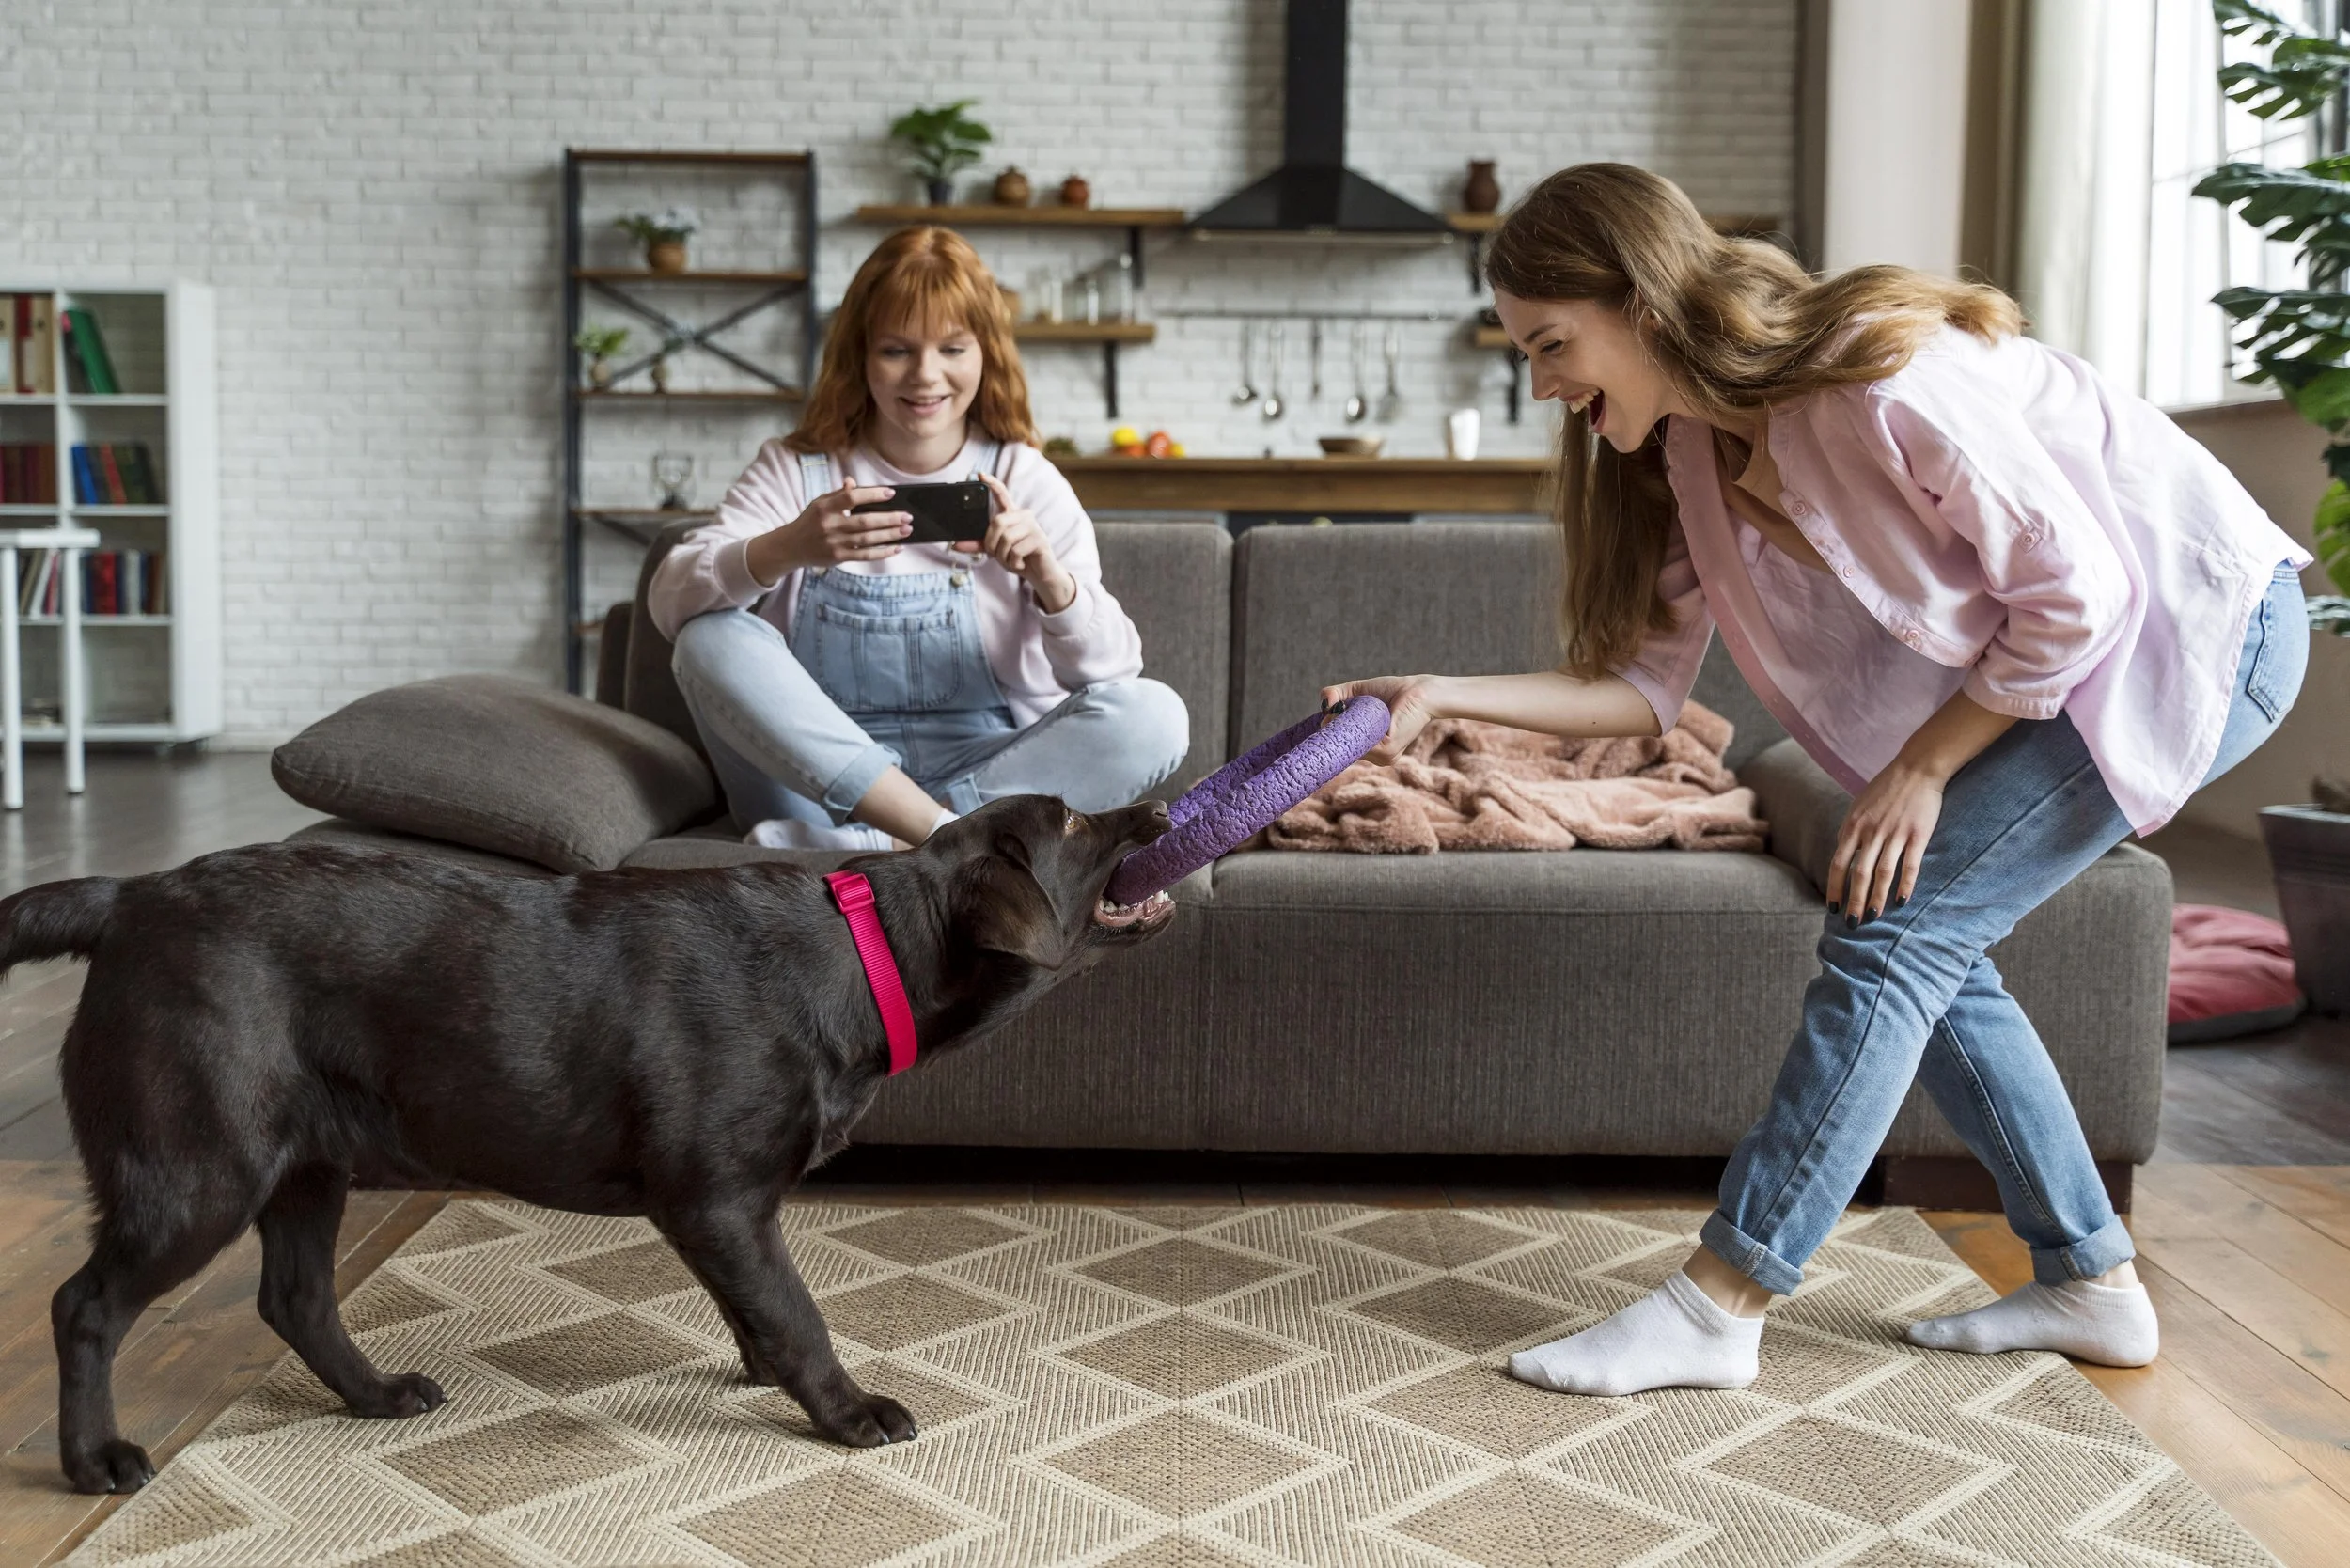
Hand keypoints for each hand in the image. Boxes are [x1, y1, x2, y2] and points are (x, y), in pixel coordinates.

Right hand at [747, 483, 908, 582]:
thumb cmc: (811, 521)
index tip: (891, 493)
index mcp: (824, 507)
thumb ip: (839, 494)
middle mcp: (829, 525)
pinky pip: (865, 555)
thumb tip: (853, 482)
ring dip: (890, 535)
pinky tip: (896, 548)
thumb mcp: (820, 503)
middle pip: (864, 521)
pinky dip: (883, 552)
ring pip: (867, 539)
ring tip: (906, 530)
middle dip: (889, 519)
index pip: (851, 497)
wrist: (791, 546)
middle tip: (907, 516)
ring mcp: (834, 543)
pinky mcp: (838, 558)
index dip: (872, 494)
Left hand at [956, 472, 1075, 611]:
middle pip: (997, 521)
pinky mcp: (1040, 540)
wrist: (1039, 574)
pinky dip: (1014, 562)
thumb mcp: (995, 550)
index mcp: (1012, 515)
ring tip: (1012, 560)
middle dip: (992, 543)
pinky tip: (1021, 563)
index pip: (1002, 494)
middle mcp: (1024, 516)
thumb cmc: (1018, 558)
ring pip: (1006, 538)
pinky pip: (1016, 551)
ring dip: (1004, 556)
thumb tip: (955, 545)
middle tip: (998, 555)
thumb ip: (978, 545)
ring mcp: (1034, 526)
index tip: (980, 475)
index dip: (992, 484)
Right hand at [1319, 674, 1444, 764]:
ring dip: (1342, 727)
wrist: (1420, 691)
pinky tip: (1354, 714)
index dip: (1330, 736)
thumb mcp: (1358, 691)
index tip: (1323, 722)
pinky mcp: (1388, 748)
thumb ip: (1336, 694)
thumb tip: (1323, 702)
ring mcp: (1384, 756)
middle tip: (1333, 710)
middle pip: (1343, 748)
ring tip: (1350, 708)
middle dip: (1333, 729)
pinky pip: (1360, 742)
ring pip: (1349, 745)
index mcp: (1373, 749)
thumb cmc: (1394, 691)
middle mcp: (1379, 757)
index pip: (1344, 749)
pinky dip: (1352, 728)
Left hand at [1827, 758, 1944, 922]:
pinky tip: (1900, 902)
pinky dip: (1904, 885)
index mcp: (1853, 826)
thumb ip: (1850, 831)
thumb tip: (1841, 855)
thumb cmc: (1886, 788)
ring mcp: (1895, 833)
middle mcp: (1871, 832)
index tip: (1832, 908)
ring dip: (1877, 899)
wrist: (1916, 768)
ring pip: (1882, 873)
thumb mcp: (1859, 807)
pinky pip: (1910, 865)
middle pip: (1858, 874)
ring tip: (1873, 918)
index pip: (1838, 864)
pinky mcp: (1918, 834)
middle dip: (1854, 901)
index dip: (1834, 888)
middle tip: (1851, 923)